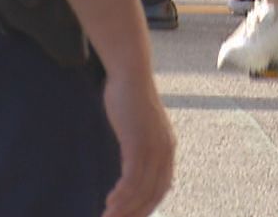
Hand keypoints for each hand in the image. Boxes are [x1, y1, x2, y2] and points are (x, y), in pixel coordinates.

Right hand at [99, 77, 174, 216]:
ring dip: (125, 208)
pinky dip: (122, 193)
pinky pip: (132, 177)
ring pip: (142, 189)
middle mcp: (165, 152)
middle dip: (135, 213)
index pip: (161, 189)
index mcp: (167, 150)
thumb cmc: (129, 99)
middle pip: (153, 194)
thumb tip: (131, 165)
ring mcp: (154, 148)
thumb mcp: (138, 128)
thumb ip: (139, 147)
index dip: (147, 207)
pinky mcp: (139, 142)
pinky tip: (110, 201)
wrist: (130, 73)